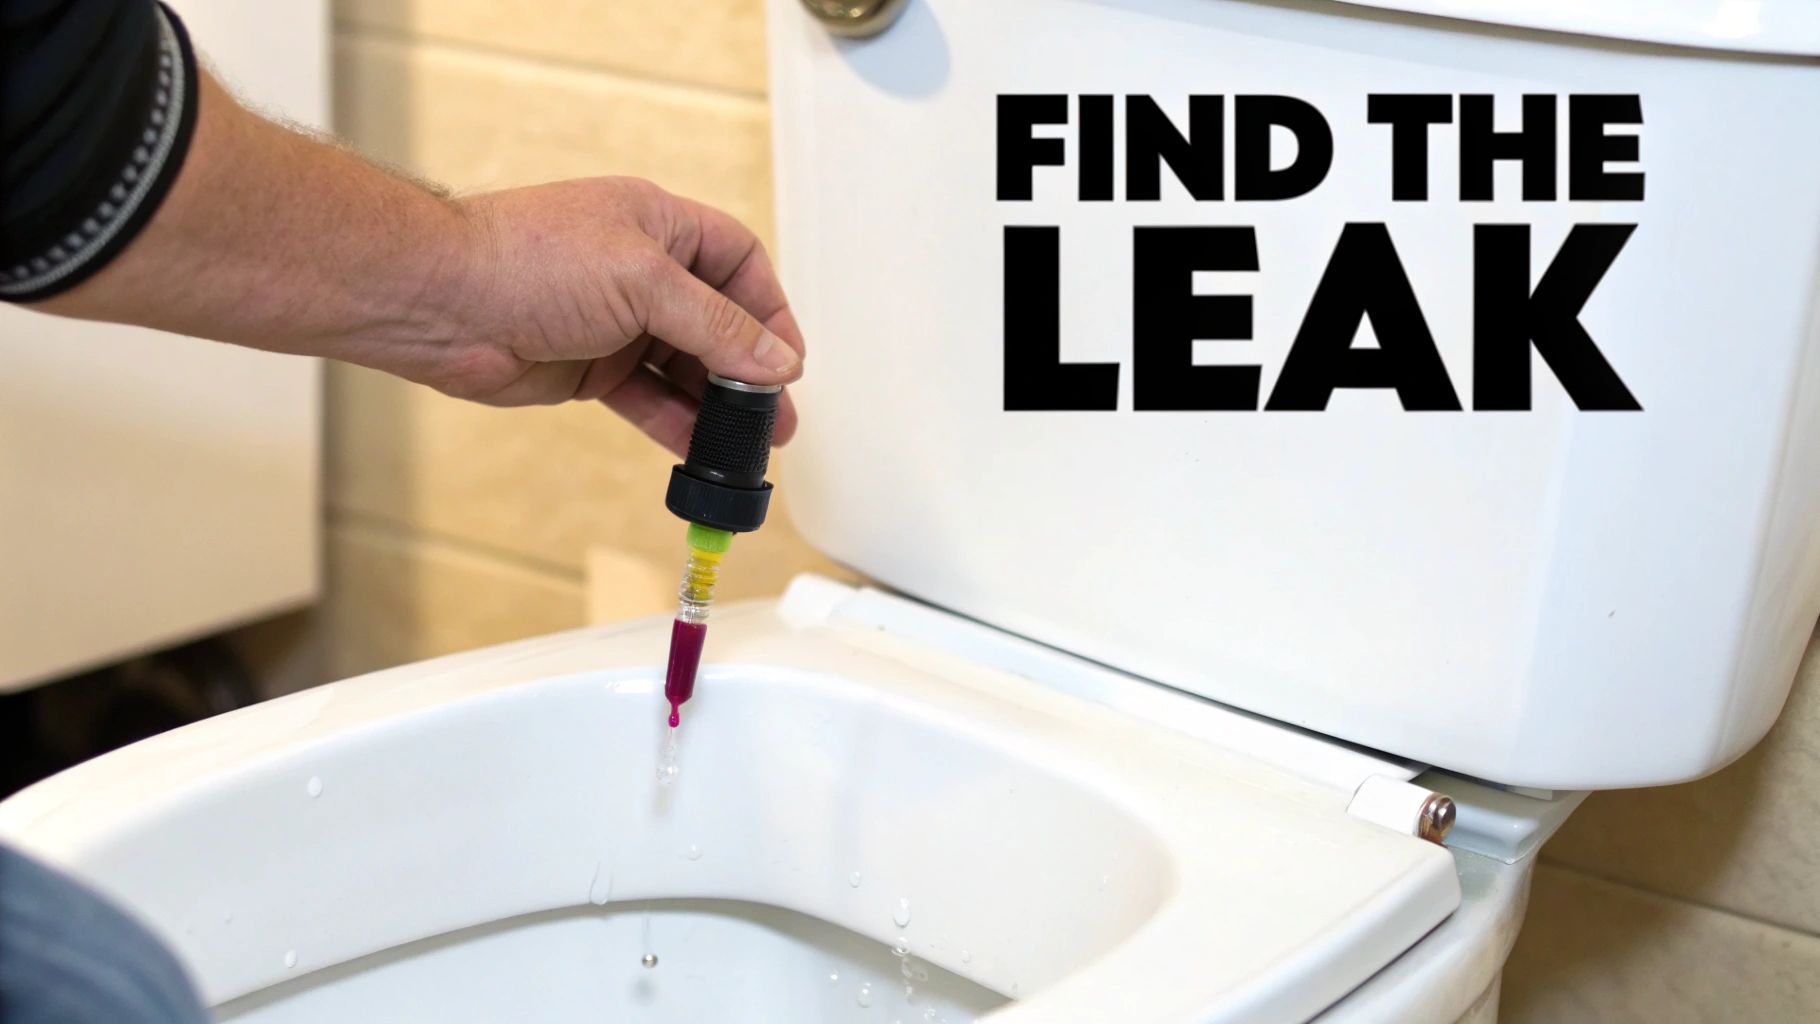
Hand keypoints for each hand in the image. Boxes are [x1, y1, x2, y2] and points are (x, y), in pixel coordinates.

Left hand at [439, 178, 804, 455]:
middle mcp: (641, 270)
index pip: (739, 262)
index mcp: (658, 224)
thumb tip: (775, 359)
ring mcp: (615, 321)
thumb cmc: (522, 259)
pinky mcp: (588, 367)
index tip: (788, 360)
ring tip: (747, 444)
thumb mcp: (644, 281)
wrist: (438, 301)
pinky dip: (675, 423)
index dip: (769, 310)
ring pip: (684, 367)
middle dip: (750, 370)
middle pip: (718, 322)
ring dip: (716, 405)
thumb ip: (716, 325)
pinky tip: (698, 449)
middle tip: (776, 416)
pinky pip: (648, 398)